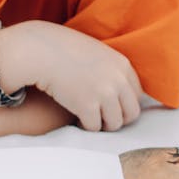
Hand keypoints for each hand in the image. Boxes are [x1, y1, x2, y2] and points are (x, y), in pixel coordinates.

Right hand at [4, 22, 141, 131]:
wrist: (40, 50)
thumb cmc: (64, 50)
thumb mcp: (97, 54)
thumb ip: (112, 71)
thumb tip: (121, 96)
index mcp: (122, 65)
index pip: (137, 95)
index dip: (124, 104)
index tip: (111, 107)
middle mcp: (118, 80)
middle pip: (131, 113)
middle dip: (116, 118)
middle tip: (101, 117)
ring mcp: (104, 93)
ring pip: (114, 124)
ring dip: (101, 124)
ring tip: (87, 116)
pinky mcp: (87, 106)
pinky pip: (93, 127)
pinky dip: (85, 125)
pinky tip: (76, 116)